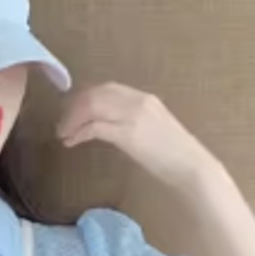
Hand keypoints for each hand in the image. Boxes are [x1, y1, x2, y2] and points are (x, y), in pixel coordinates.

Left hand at [57, 83, 215, 190]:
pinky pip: (95, 126)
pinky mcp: (129, 134)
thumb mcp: (151, 130)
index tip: (71, 112)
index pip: (106, 88)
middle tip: (62, 125)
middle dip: (73, 107)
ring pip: (92, 106)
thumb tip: (105, 126)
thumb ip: (130, 122)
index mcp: (144, 98)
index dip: (84, 98)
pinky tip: (72, 142)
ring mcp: (134, 116)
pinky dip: (79, 133)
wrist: (192, 167)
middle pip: (96, 93)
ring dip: (72, 120)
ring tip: (64, 134)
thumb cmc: (173, 155)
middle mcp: (138, 101)